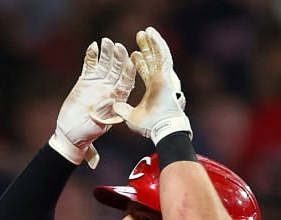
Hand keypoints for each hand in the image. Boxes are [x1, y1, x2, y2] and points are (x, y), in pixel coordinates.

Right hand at [53, 38, 133, 167]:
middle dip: (118, 58)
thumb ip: (94, 145)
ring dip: (106, 53)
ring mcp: (97, 83)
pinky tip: (92, 47)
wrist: (70, 133)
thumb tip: (95, 163)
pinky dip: (91, 56)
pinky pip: (90, 65)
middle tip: (119, 47)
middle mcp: (108, 90)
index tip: (132, 62)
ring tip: (106, 42)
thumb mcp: (91, 138)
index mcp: (116, 100)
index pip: (126, 83)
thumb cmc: (83, 136)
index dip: (129, 72)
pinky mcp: (85, 79)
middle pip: (117, 70)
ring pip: (105, 64)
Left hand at [125, 27, 190, 142]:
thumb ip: (123, 110)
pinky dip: (158, 44)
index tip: (133, 54)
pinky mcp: (166, 73)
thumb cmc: (149, 125)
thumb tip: (115, 105)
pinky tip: (152, 34)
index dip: (140, 62)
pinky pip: (162, 55)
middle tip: (140, 36)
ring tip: (146, 30)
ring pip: (158, 55)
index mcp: (153, 89)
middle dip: (146, 48)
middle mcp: (159, 80)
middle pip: (152, 60)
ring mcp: (164, 76)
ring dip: (152, 42)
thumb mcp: (131, 117)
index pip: (146, 71)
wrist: (160, 127)